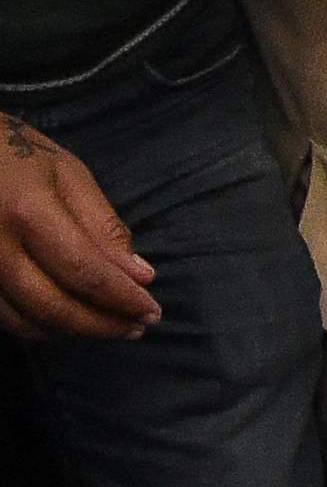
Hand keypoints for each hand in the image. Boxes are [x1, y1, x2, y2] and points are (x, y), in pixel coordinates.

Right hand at [0, 114, 157, 342]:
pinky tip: (70, 322)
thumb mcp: (67, 173)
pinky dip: (40, 327)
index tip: (153, 311)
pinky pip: (3, 317)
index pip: (83, 270)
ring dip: (73, 332)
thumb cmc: (16, 154)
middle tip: (138, 327)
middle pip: (51, 305)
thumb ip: (103, 226)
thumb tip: (141, 275)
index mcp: (26, 212)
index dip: (121, 297)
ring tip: (111, 327)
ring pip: (24, 320)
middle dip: (100, 324)